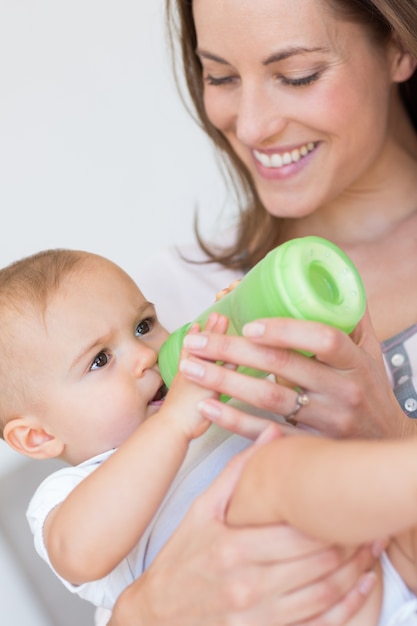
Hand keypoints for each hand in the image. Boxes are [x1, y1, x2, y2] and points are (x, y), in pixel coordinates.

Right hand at [108, 442, 378, 625]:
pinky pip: (316, 625)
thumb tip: (270, 435)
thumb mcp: (201, 510)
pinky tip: (360, 588)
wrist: (157, 614)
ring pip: (322, 593)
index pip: (297, 531)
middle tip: (368, 527)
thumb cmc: (181, 558)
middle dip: (349, 543)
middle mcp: (246, 583)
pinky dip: (346, 607)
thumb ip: (237, 473)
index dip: (329, 519)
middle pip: (316, 561)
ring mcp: (255, 615)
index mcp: (232, 545)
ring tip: (370, 551)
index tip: (346, 505)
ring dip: (355, 572)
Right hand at [161, 313, 228, 439]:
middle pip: (200, 345)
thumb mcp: (181, 401)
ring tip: (223, 318)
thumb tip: (194, 392)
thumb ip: (188, 390)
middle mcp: (190, 372)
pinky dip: (230, 357)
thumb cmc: (175, 422)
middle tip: (217, 312)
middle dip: (210, 329)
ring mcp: (199, 377)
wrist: (169, 429)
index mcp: (185, 375)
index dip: (196, 336)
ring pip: (210, 352)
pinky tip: (240, 347)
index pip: (191, 350)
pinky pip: (222, 370)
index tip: (200, 322)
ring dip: (218, 336)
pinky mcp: (209, 388)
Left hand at [180, 308, 413, 438]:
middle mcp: (342, 391)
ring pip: (269, 399)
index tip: (249, 324)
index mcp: (356, 362)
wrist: (386, 444)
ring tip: (191, 367)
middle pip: (284, 367)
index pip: (324, 339)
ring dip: (225, 382)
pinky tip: (208, 406)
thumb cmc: (372, 391)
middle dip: (234, 351)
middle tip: (198, 341)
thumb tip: (325, 281)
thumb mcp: (371, 352)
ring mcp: (326, 422)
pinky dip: (234, 421)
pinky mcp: (310, 446)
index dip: (286, 329)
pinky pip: (266, 434)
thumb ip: (350, 319)